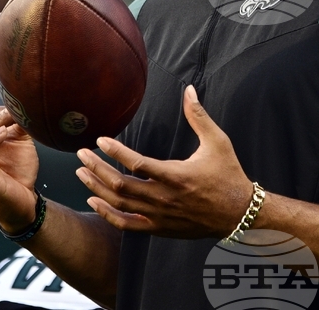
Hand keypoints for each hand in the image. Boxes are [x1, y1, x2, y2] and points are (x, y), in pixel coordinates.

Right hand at [0, 106, 39, 232]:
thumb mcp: (17, 143)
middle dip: (1, 113)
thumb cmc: (16, 173)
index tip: (19, 106)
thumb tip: (21, 104)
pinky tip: (5, 133)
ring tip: (17, 117)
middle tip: (22, 109)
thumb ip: (16, 124)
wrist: (21, 205)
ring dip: (0, 123)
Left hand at [76, 86, 253, 239]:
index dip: (116, 151)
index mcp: (176, 175)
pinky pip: (127, 224)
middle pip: (120, 184)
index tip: (100, 140)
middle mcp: (164, 198)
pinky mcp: (159, 228)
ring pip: (119, 203)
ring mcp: (160, 216)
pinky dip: (107, 213)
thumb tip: (189, 90)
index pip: (137, 163)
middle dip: (97, 168)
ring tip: (81, 173)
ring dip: (96, 187)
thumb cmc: (228, 174)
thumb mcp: (217, 141)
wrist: (238, 212)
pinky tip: (94, 200)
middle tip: (80, 154)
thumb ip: (199, 116)